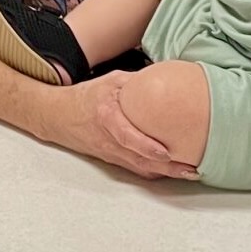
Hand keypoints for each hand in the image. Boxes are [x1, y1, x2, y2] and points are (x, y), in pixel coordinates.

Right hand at [51, 71, 200, 180]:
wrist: (58, 116)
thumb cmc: (86, 97)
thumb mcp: (110, 81)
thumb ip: (136, 81)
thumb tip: (167, 78)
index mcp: (106, 116)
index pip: (126, 136)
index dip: (146, 147)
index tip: (166, 152)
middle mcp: (108, 139)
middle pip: (139, 160)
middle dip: (167, 168)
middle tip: (191, 170)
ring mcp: (110, 153)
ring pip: (140, 169)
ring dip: (165, 173)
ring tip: (189, 173)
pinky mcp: (112, 159)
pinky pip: (135, 169)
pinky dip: (154, 172)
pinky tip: (171, 171)